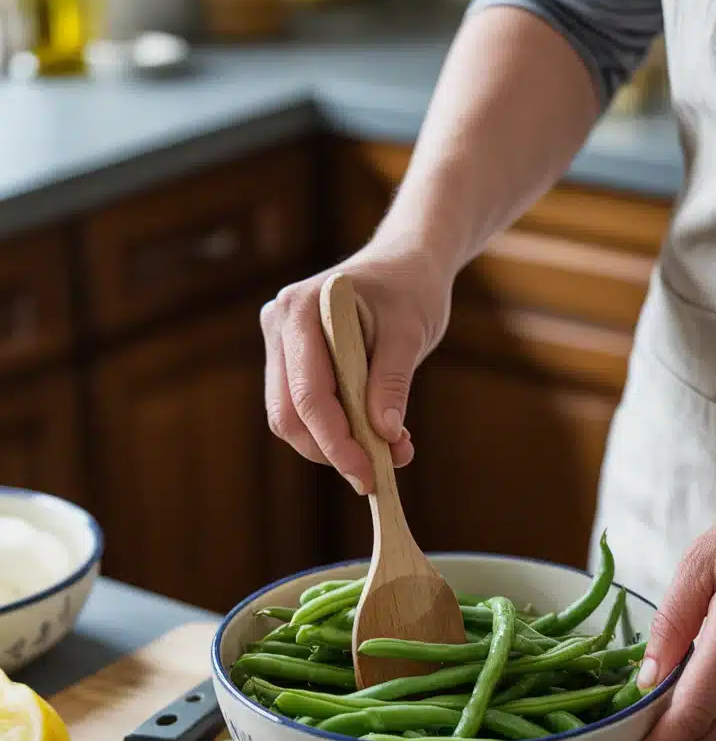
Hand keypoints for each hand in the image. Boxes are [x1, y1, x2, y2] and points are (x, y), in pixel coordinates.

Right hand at [261, 244, 451, 494]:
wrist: (406, 264)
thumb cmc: (410, 289)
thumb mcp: (410, 332)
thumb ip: (393, 382)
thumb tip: (384, 436)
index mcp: (301, 311)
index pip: (308, 394)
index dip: (335, 442)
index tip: (367, 476)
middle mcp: (280, 326)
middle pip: (289, 414)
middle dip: (332, 451)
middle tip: (378, 475)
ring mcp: (281, 344)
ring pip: (293, 419)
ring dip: (337, 446)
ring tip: (391, 450)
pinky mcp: (294, 361)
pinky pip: (306, 409)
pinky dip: (339, 431)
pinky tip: (377, 433)